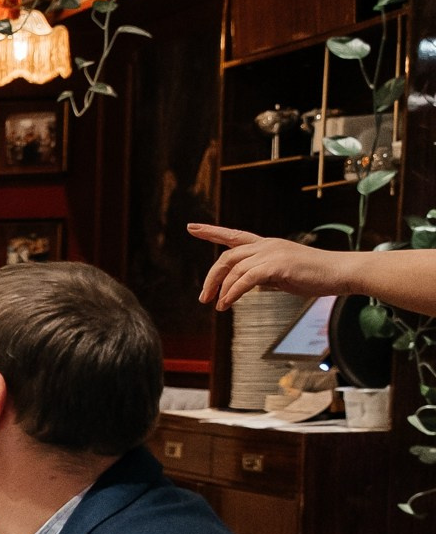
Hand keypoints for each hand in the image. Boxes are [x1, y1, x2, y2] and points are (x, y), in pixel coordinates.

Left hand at [190, 224, 353, 309]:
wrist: (342, 272)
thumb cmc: (316, 276)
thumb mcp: (283, 274)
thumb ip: (264, 276)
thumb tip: (246, 285)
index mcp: (267, 245)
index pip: (234, 235)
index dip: (211, 232)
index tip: (191, 227)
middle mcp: (266, 245)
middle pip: (227, 257)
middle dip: (211, 278)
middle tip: (204, 297)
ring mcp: (272, 254)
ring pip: (234, 270)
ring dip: (221, 290)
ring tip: (218, 306)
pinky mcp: (278, 266)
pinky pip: (245, 280)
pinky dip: (233, 293)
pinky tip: (227, 304)